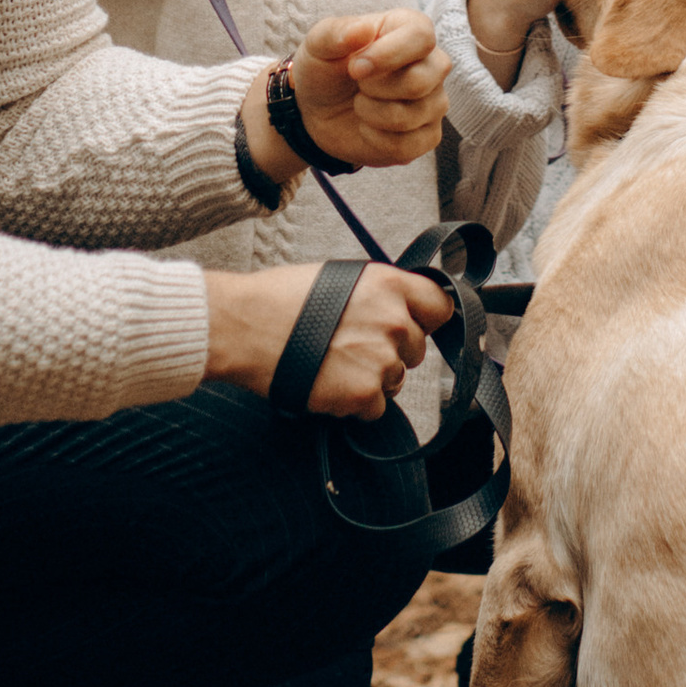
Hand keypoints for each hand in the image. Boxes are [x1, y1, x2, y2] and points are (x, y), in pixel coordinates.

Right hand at [204, 260, 453, 414]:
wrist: (245, 326)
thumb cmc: (281, 298)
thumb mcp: (341, 278)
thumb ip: (378, 293)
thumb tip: (398, 308)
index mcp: (389, 285)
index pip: (441, 306)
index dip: (427, 319)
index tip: (416, 326)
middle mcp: (393, 321)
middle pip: (416, 348)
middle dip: (391, 351)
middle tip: (353, 347)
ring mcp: (381, 360)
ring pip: (396, 380)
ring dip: (372, 378)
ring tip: (332, 364)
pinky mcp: (364, 394)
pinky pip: (375, 408)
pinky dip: (354, 404)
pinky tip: (327, 384)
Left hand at [289, 10, 450, 169]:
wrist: (318, 111)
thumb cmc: (326, 68)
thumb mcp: (318, 45)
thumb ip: (335, 33)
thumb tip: (363, 29)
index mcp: (410, 30)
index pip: (421, 37)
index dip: (388, 54)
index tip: (355, 67)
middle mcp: (432, 64)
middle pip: (420, 81)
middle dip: (375, 89)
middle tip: (357, 85)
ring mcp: (434, 102)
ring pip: (412, 116)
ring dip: (371, 114)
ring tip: (360, 103)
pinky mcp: (428, 136)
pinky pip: (409, 145)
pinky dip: (376, 139)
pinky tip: (366, 127)